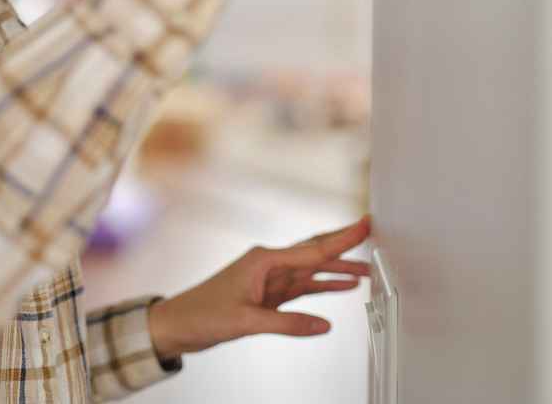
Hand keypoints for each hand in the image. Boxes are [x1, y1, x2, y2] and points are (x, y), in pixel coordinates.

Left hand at [147, 215, 371, 360]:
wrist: (179, 323)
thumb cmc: (202, 314)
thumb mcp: (246, 321)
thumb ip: (287, 324)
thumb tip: (324, 325)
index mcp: (263, 260)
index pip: (312, 249)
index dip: (342, 239)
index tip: (364, 225)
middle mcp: (269, 264)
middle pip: (315, 253)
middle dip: (344, 247)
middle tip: (372, 236)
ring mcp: (269, 279)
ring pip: (312, 271)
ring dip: (337, 270)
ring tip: (366, 271)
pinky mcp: (268, 294)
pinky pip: (302, 287)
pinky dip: (322, 287)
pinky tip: (340, 287)